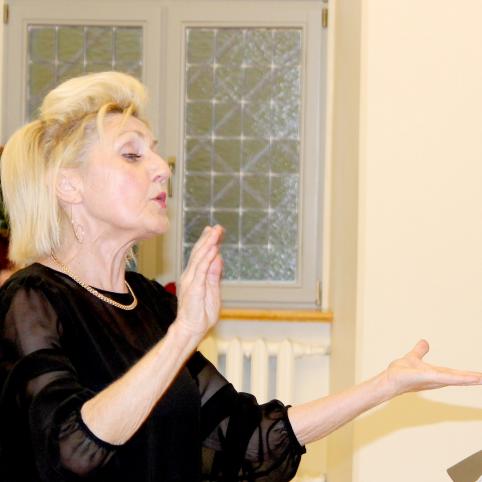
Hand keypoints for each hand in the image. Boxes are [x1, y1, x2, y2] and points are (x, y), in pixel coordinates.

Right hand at [175, 225, 223, 339]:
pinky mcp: (194, 287)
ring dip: (208, 244)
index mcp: (195, 276)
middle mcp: (191, 275)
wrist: (191, 329)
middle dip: (209, 238)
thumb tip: (219, 258)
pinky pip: (201, 269)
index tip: (215, 230)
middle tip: (217, 226)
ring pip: (200, 258)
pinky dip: (207, 258)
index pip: (202, 255)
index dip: (208, 242)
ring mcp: (191, 280)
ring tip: (215, 232)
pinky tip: (213, 249)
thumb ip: (215, 275)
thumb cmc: (202, 314)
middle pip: (200, 253)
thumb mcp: (213, 291)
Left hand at [385, 339, 481, 397]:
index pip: (456, 374)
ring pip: (456, 378)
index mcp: (437, 373)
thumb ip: (420, 351)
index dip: (469, 375)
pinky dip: (460, 378)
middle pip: (460, 378)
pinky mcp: (428, 377)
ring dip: (470, 379)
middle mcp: (438, 378)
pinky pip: (447, 378)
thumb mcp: (413, 357)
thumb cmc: (400, 372)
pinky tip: (472, 378)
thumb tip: (424, 341)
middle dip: (474, 378)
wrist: (389, 379)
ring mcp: (434, 379)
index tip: (481, 376)